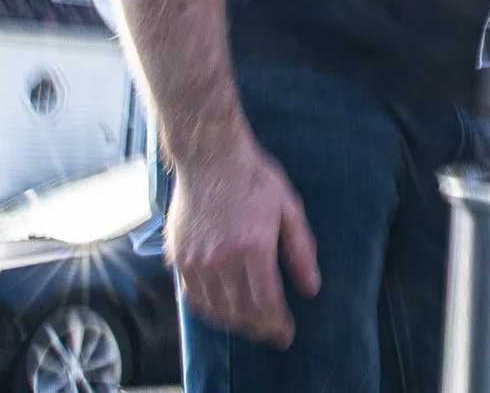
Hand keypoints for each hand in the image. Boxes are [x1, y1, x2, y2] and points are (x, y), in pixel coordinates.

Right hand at [168, 135, 320, 348]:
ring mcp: (196, 260)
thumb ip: (300, 250)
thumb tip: (311, 288)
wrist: (209, 156)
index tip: (285, 334)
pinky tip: (224, 310)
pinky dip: (210, 311)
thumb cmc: (253, 178)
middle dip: (259, 329)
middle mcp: (221, 258)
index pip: (266, 303)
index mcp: (253, 246)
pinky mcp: (178, 257)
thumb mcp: (288, 207)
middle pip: (240, 312)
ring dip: (235, 323)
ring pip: (216, 310)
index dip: (277, 325)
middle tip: (272, 333)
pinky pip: (193, 298)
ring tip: (251, 324)